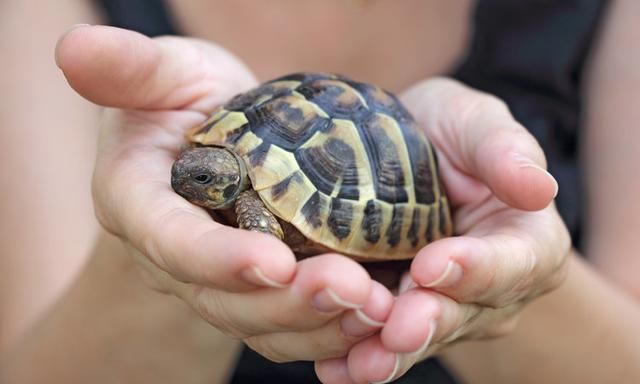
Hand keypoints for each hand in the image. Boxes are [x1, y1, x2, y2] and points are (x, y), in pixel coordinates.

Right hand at [56, 25, 392, 361]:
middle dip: (287, 302)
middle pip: (225, 299)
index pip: (172, 241)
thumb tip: (74, 46)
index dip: (216, 259)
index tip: (274, 263)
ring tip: (377, 308)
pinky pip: (290, 325)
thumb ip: (131, 69)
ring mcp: (217, 283)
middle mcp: (175, 258)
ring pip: (262, 324)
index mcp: (141, 205)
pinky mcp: (255, 294)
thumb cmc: (183, 105)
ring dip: (320, 323)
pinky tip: (376, 316)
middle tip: (353, 289)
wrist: (209, 147)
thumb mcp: (164, 76)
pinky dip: (332, 328)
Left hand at [315, 78, 570, 382]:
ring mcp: (445, 306)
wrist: (404, 149)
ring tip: (360, 363)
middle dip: (427, 323)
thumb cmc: (448, 132)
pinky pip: (382, 340)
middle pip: (463, 312)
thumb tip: (539, 189)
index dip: (476, 270)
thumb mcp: (477, 124)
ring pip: (419, 336)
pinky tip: (333, 367)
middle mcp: (490, 288)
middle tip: (397, 330)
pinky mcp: (400, 313)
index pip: (512, 262)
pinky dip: (356, 353)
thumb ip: (506, 151)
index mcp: (525, 242)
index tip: (434, 265)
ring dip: (389, 353)